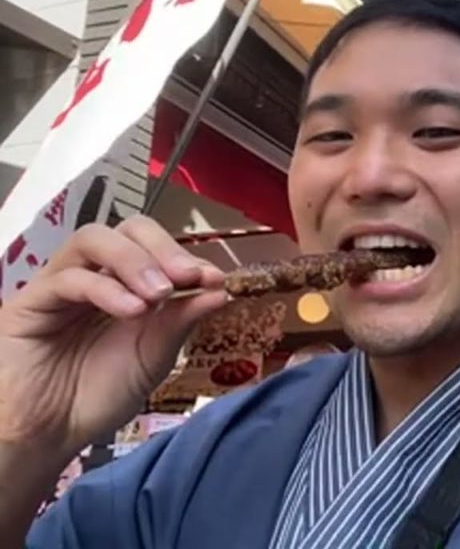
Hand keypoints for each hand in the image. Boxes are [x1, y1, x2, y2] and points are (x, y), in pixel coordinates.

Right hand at [0, 216, 227, 457]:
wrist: (46, 436)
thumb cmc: (96, 397)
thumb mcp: (153, 358)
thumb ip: (182, 322)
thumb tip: (222, 290)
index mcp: (128, 286)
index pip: (158, 248)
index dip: (188, 257)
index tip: (215, 279)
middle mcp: (96, 276)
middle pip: (128, 228)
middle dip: (165, 248)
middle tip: (190, 277)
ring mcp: (61, 284)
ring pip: (95, 239)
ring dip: (136, 260)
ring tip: (161, 294)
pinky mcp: (31, 301)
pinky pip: (68, 277)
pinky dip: (107, 288)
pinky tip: (133, 311)